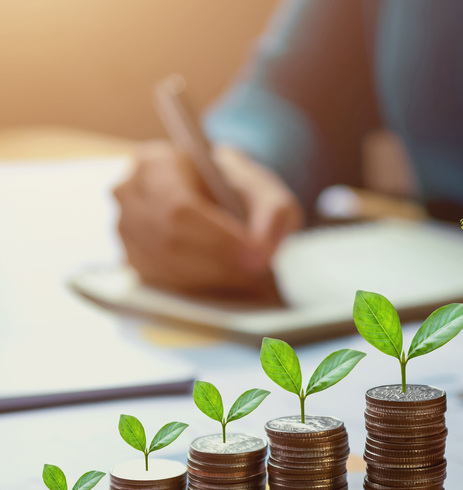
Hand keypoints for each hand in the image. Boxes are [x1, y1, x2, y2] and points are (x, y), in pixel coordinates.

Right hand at [114, 141, 302, 301]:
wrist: (216, 198)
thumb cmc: (236, 189)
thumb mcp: (265, 189)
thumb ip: (274, 212)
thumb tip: (264, 249)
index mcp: (156, 163)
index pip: (180, 207)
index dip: (218, 239)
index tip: (257, 256)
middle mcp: (130, 196)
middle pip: (170, 242)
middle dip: (220, 264)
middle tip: (258, 272)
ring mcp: (125, 231)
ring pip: (165, 268)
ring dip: (212, 281)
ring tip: (249, 278)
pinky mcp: (133, 262)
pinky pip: (163, 285)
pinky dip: (200, 290)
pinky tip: (227, 284)